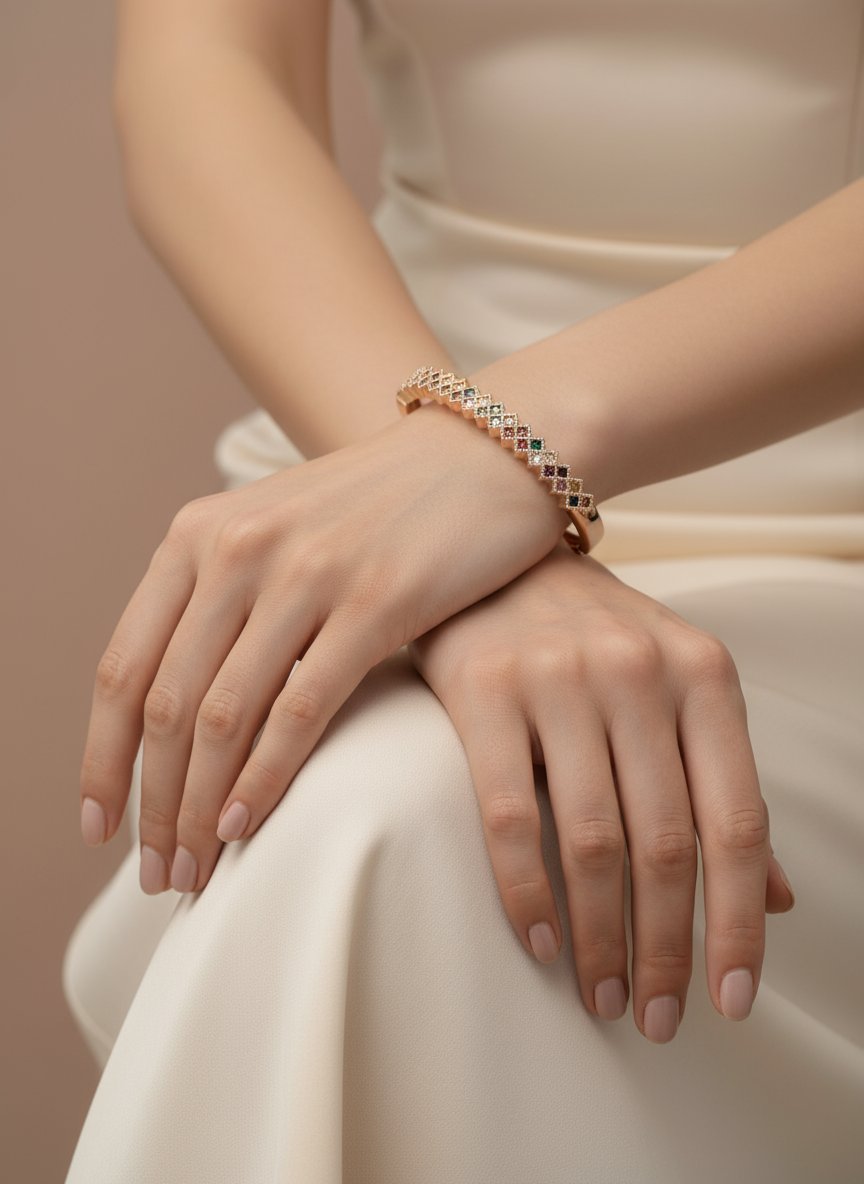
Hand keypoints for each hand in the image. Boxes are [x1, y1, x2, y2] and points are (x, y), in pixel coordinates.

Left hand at [79, 408, 564, 894]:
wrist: (483, 456)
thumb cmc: (380, 510)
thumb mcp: (277, 532)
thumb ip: (220, 600)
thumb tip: (175, 713)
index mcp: (200, 534)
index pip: (123, 667)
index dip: (101, 759)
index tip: (98, 824)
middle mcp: (239, 547)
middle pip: (166, 704)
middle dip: (152, 805)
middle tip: (158, 875)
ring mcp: (306, 571)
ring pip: (223, 715)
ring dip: (198, 808)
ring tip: (195, 871)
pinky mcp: (376, 598)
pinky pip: (300, 710)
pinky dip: (264, 778)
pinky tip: (246, 825)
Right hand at [409, 545, 793, 1041]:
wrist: (499, 563)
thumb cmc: (594, 639)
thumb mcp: (676, 693)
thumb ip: (721, 784)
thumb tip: (775, 897)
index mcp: (704, 675)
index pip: (737, 820)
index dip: (739, 921)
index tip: (733, 998)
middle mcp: (639, 671)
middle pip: (667, 844)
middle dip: (666, 949)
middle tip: (654, 1016)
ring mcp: (560, 677)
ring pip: (593, 840)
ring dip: (601, 937)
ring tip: (601, 993)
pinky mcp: (485, 688)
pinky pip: (509, 816)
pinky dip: (527, 892)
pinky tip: (540, 940)